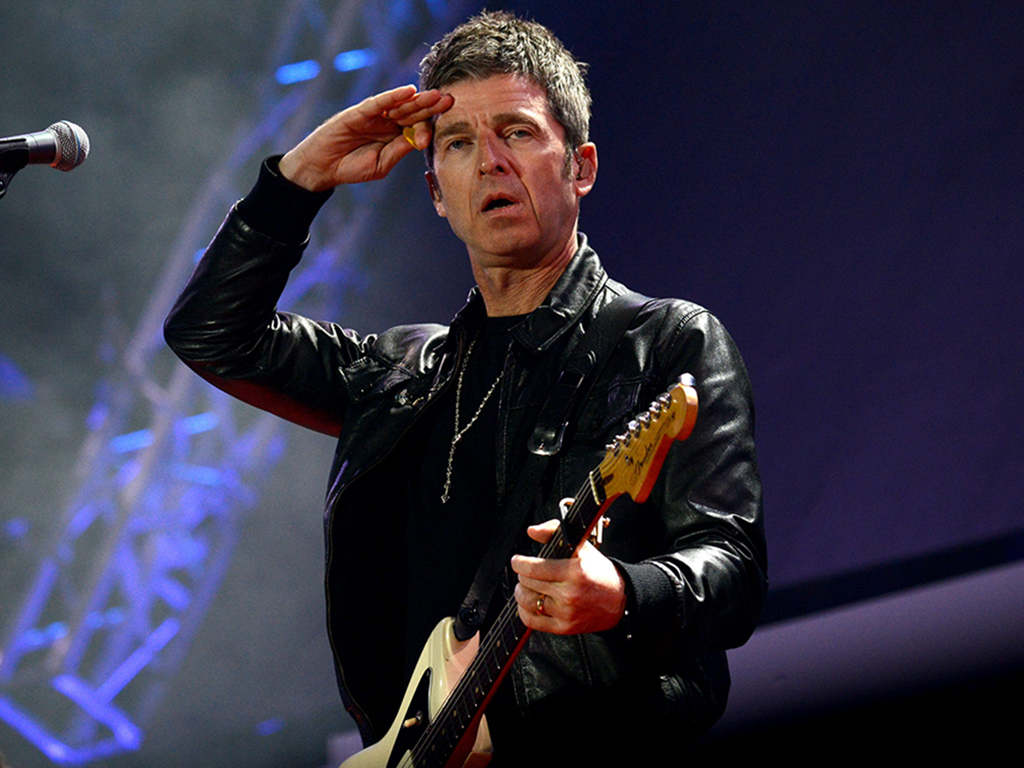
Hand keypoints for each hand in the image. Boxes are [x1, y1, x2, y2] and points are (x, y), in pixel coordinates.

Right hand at [279, 85, 452, 190]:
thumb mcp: (382, 164)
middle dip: (431, 106)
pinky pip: (380, 102)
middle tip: (449, 100)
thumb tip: (419, 140)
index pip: (416, 128)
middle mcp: (387, 123)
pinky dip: (393, 96)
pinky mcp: (360, 111)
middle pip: (413, 112)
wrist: (324, 167)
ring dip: (418, 99)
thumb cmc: (352, 167)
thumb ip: (399, 150)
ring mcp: (375, 116)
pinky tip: (408, 91)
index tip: (433, 136)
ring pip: (400, 105)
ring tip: (434, 95)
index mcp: (395, 137)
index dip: (427, 129)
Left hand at [511, 519, 626, 634]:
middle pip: (528, 584)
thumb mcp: (581, 546)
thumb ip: (553, 532)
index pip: (534, 568)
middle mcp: (570, 594)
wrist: (619, 600)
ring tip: (526, 586)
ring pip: (527, 602)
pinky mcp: (564, 627)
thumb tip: (532, 531)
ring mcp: (566, 613)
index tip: (517, 560)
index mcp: (574, 571)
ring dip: (521, 592)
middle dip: (522, 576)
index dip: (519, 563)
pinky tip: (530, 602)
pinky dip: (524, 611)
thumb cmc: (598, 572)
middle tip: (526, 572)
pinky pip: (532, 621)